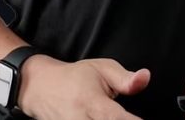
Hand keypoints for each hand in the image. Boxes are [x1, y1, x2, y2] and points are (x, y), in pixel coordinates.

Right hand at [15, 55, 149, 119]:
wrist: (39, 87)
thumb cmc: (74, 77)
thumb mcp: (103, 68)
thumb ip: (126, 79)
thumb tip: (145, 77)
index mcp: (91, 101)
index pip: (114, 118)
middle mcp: (78, 119)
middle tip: (129, 118)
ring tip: (115, 117)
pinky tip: (102, 119)